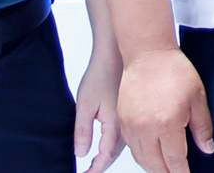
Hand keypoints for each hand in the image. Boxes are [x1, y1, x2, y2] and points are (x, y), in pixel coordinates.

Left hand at [72, 49, 121, 172]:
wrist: (116, 53)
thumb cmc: (100, 74)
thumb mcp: (84, 104)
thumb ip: (83, 131)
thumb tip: (81, 154)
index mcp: (115, 127)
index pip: (105, 157)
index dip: (95, 170)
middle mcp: (128, 126)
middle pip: (115, 155)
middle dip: (102, 165)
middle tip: (90, 172)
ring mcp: (131, 118)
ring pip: (122, 146)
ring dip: (109, 156)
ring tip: (97, 163)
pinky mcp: (131, 111)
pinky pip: (126, 135)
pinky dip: (116, 144)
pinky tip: (108, 143)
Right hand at [116, 45, 213, 172]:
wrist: (148, 53)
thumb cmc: (173, 70)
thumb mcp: (197, 97)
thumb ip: (202, 127)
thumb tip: (207, 149)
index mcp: (167, 123)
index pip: (175, 160)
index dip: (182, 172)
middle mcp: (146, 128)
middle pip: (155, 165)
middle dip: (167, 172)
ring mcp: (132, 125)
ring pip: (141, 158)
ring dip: (153, 166)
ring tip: (165, 167)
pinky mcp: (122, 120)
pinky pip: (131, 146)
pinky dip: (141, 155)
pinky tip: (151, 153)